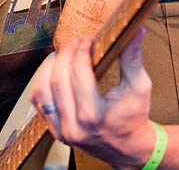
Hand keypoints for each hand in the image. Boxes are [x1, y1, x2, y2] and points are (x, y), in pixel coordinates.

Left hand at [29, 28, 154, 168]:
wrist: (128, 147)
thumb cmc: (134, 117)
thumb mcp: (140, 87)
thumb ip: (133, 58)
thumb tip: (135, 31)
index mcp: (95, 115)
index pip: (79, 75)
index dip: (81, 53)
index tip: (87, 41)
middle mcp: (74, 126)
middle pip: (58, 80)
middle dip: (66, 55)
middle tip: (76, 42)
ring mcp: (62, 130)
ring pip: (41, 91)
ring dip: (49, 68)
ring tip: (61, 55)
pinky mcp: (55, 130)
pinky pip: (38, 103)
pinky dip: (42, 83)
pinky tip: (53, 72)